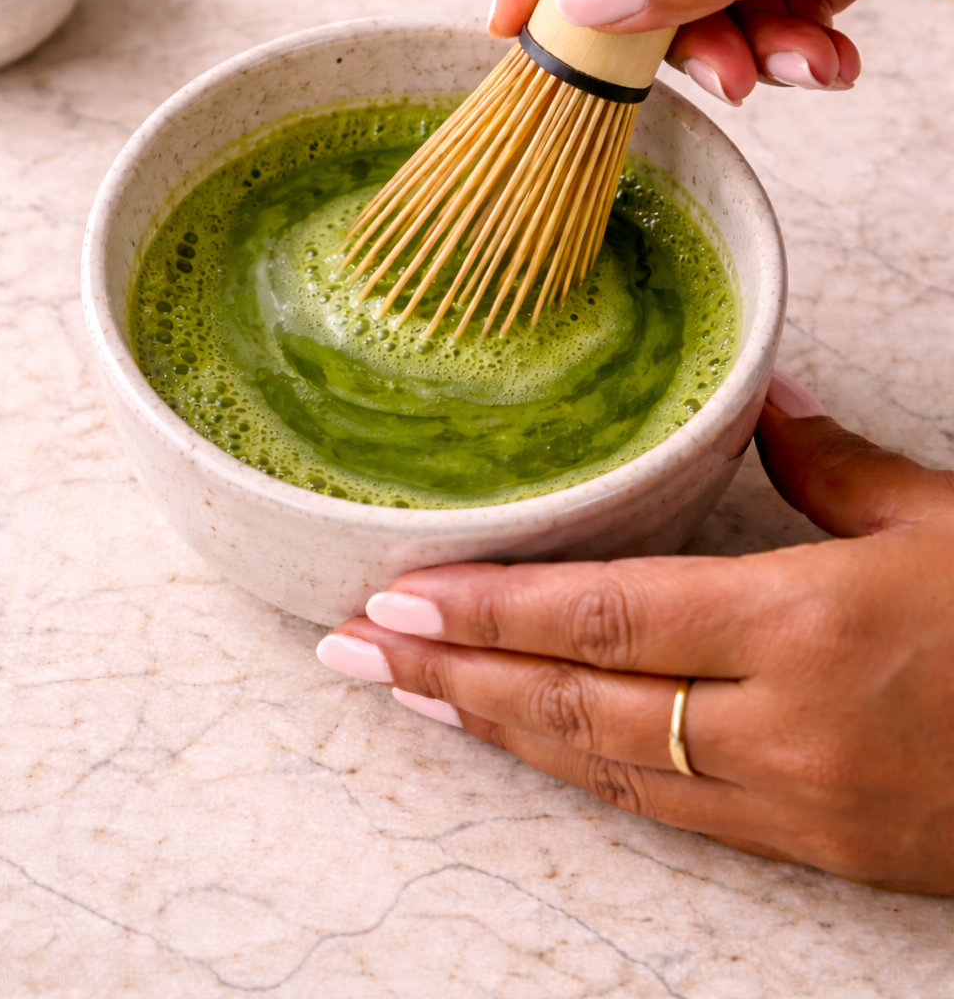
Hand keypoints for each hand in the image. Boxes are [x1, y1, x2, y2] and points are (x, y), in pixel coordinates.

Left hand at [317, 373, 953, 893]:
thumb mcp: (942, 518)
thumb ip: (830, 462)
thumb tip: (762, 399)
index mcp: (807, 624)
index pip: (605, 619)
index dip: (489, 616)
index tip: (397, 603)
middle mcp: (783, 726)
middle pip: (579, 703)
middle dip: (454, 681)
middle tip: (354, 657)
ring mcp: (798, 803)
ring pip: (610, 767)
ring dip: (500, 733)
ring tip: (412, 701)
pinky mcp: (822, 851)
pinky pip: (675, 812)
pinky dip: (588, 773)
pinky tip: (532, 748)